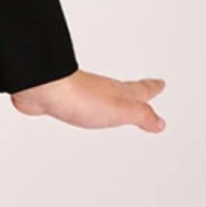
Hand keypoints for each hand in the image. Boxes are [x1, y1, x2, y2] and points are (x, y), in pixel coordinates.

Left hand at [9, 68, 165, 131]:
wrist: (45, 89)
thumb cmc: (80, 97)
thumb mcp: (121, 110)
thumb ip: (141, 115)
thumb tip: (160, 122)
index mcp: (117, 93)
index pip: (140, 91)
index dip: (151, 88)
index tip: (160, 83)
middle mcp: (102, 91)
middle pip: (123, 91)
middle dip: (135, 92)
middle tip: (144, 91)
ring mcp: (83, 95)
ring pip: (103, 98)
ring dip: (113, 101)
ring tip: (117, 105)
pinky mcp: (64, 101)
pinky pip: (81, 105)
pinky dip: (88, 108)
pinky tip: (83, 111)